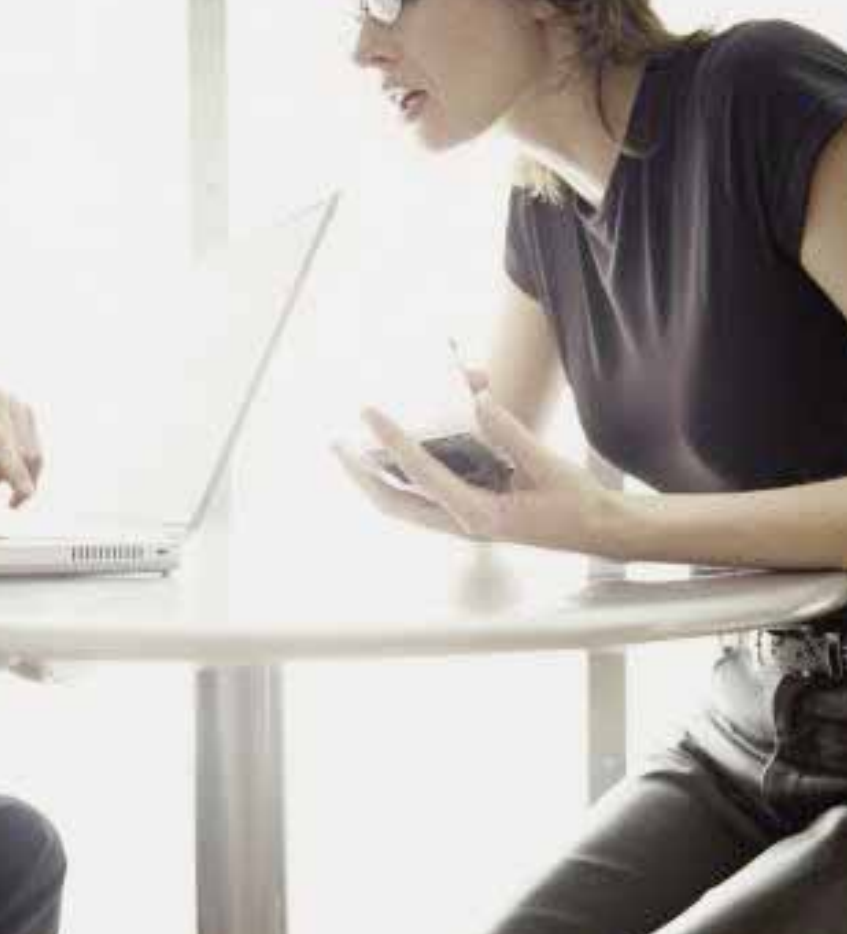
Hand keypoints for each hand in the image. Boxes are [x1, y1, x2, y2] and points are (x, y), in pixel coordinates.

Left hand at [334, 390, 626, 556]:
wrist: (599, 531)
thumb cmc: (577, 503)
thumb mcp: (548, 465)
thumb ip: (511, 435)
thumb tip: (477, 402)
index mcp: (480, 516)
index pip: (423, 476)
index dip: (394, 441)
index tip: (371, 412)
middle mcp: (462, 522)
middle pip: (393, 501)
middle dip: (361, 473)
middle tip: (335, 443)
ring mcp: (462, 519)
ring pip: (404, 500)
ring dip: (378, 474)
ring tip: (352, 444)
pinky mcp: (469, 509)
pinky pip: (426, 490)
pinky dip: (410, 468)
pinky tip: (407, 442)